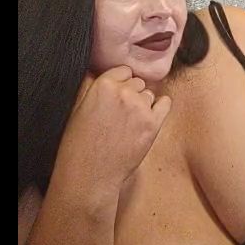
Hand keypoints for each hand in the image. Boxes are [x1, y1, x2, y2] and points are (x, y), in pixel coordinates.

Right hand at [48, 65, 171, 210]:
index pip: (123, 70)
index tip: (118, 94)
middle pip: (138, 82)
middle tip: (122, 112)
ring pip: (149, 95)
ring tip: (130, 122)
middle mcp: (124, 92)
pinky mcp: (152, 124)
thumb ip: (96, 89)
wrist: (90, 174)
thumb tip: (108, 78)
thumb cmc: (79, 145)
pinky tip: (151, 116)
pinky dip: (160, 107)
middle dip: (132, 93)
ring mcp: (140, 108)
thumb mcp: (79, 107)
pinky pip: (165, 104)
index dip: (121, 82)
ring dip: (142, 104)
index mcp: (103, 85)